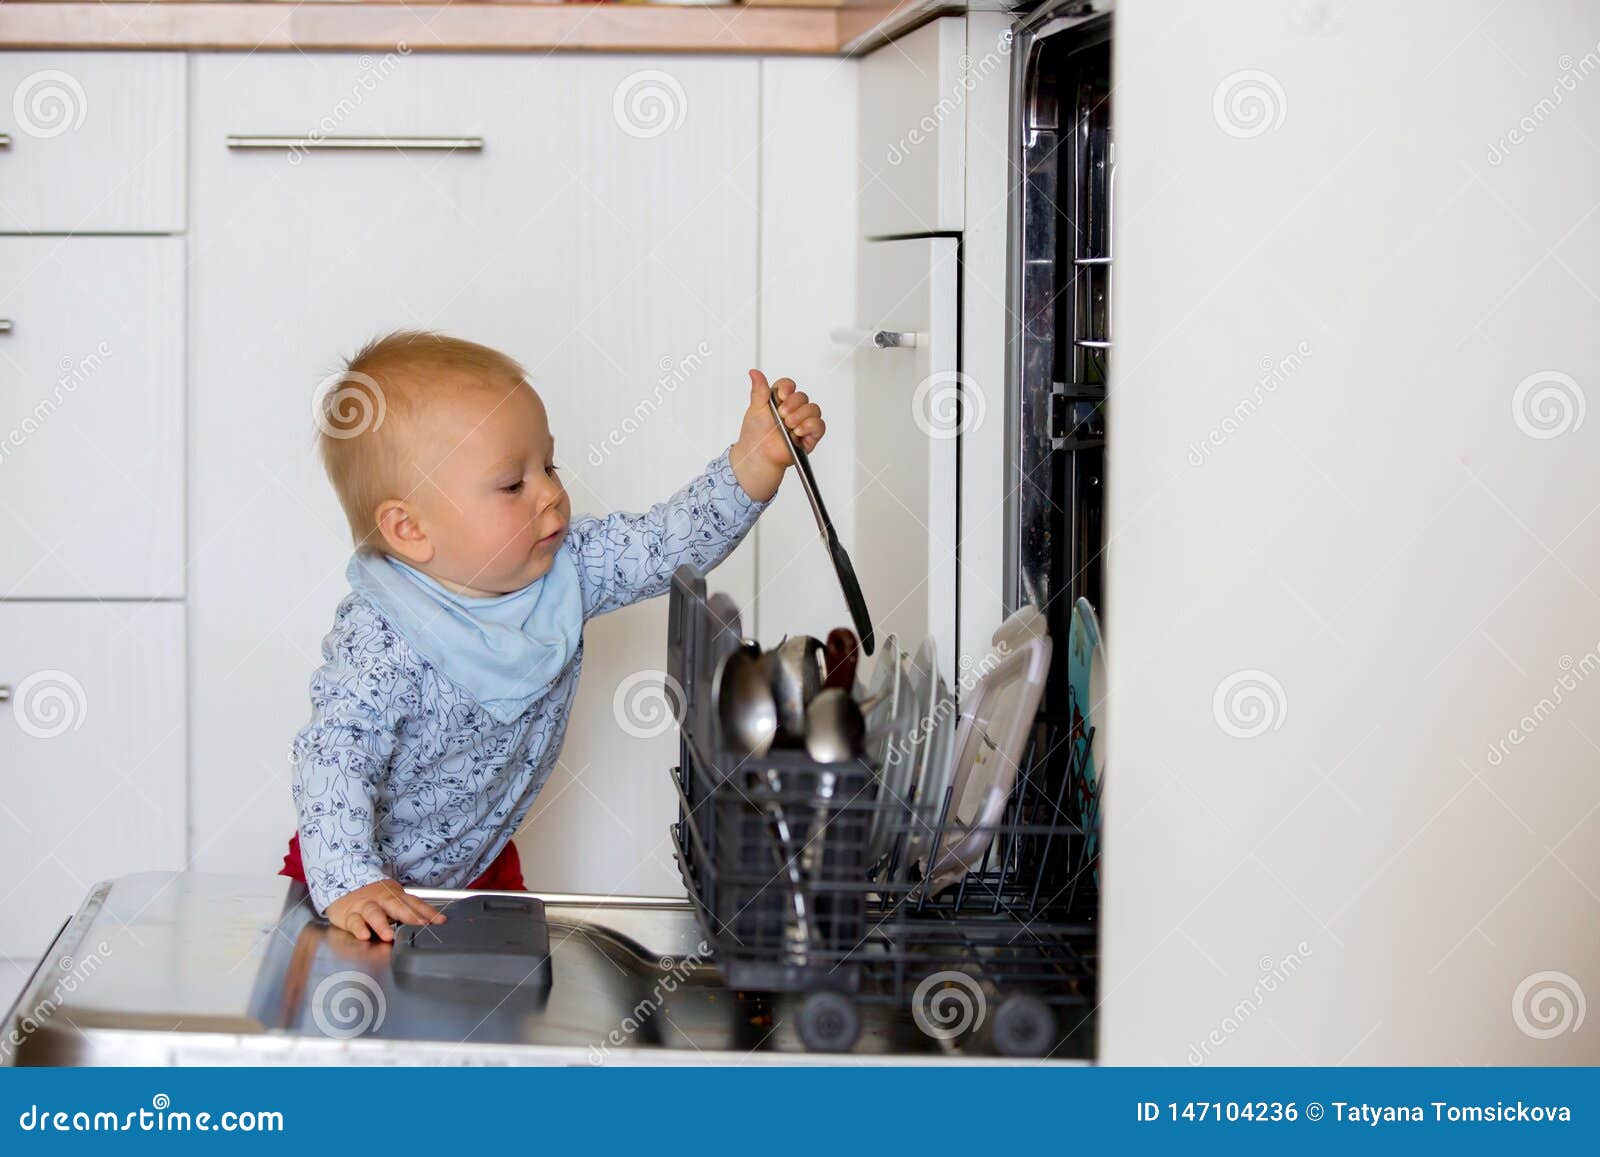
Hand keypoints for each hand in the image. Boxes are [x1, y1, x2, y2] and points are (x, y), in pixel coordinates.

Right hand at [325, 879, 445, 942]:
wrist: (345, 886)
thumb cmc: (374, 898)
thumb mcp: (393, 900)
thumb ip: (408, 911)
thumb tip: (430, 922)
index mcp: (395, 896)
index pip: (414, 903)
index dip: (427, 911)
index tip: (440, 920)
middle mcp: (382, 900)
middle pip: (396, 905)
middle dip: (409, 915)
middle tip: (421, 924)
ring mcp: (366, 906)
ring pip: (374, 913)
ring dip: (382, 925)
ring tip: (389, 936)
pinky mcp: (350, 915)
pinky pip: (354, 922)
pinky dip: (359, 928)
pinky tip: (364, 935)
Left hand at [731, 369, 826, 502]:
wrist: (759, 454)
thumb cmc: (756, 434)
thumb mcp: (755, 408)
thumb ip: (759, 389)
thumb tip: (754, 372)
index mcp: (780, 401)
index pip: (789, 386)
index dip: (787, 388)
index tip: (780, 396)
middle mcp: (794, 410)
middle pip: (803, 397)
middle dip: (793, 404)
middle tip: (782, 415)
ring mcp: (803, 423)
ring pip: (814, 409)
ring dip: (801, 416)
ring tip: (789, 425)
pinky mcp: (810, 436)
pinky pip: (820, 426)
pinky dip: (810, 426)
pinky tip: (798, 431)